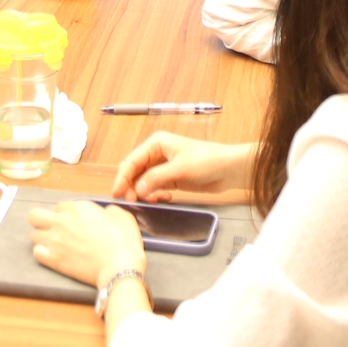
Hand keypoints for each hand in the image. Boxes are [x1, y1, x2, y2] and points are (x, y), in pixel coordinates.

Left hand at [29, 201, 146, 288]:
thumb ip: (108, 211)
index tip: (73, 222)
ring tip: (55, 245)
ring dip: (43, 239)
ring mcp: (55, 241)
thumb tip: (104, 213)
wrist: (119, 267)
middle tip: (54, 229)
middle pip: (34, 216)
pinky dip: (42, 254)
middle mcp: (62, 222)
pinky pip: (37, 252)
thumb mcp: (122, 216)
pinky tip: (53, 256)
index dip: (65, 214)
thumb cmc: (124, 242)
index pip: (60, 206)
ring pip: (34, 235)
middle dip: (42, 221)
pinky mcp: (54, 259)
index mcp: (78, 209)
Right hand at [113, 134, 255, 201]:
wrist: (230, 169)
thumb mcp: (180, 169)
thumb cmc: (208, 160)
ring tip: (152, 201)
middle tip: (132, 202)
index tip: (117, 193)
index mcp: (156, 144)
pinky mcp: (172, 179)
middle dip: (132, 187)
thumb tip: (138, 190)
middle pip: (136, 172)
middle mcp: (157, 154)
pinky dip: (156, 195)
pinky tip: (164, 198)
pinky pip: (156, 188)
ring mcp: (165, 167)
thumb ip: (157, 179)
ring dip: (145, 193)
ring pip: (145, 182)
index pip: (132, 161)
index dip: (122, 177)